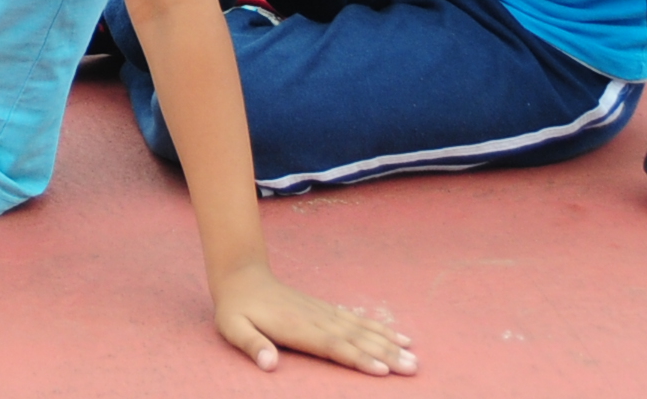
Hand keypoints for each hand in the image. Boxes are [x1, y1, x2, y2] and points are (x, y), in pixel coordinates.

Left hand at [210, 263, 415, 376]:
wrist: (242, 276)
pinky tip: (398, 336)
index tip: (383, 370)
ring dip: (389, 343)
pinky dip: (380, 328)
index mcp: (298, 328)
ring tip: (413, 356)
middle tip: (413, 368)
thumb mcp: (233, 328)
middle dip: (386, 354)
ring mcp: (324, 313)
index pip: (333, 346)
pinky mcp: (327, 310)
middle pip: (356, 339)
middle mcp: (317, 320)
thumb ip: (252, 345)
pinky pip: (358, 320)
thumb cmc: (236, 308)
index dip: (359, 358)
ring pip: (362, 329)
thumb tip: (268, 364)